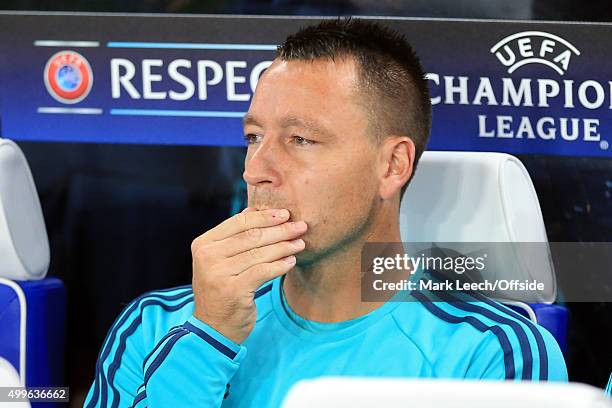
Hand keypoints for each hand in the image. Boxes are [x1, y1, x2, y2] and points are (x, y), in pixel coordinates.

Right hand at [191, 207, 307, 343]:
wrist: (212, 329)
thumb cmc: (222, 290)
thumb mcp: (220, 261)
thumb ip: (234, 238)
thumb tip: (257, 210)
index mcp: (203, 244)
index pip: (238, 222)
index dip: (264, 216)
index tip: (285, 213)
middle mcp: (207, 257)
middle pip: (251, 236)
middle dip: (280, 230)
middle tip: (300, 226)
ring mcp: (218, 273)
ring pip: (259, 253)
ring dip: (284, 247)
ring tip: (300, 243)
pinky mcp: (233, 290)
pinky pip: (263, 271)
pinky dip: (280, 265)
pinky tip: (291, 262)